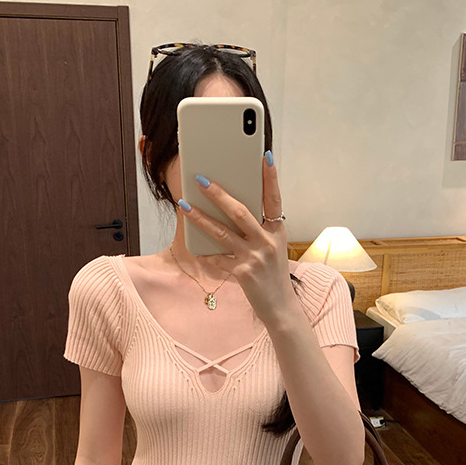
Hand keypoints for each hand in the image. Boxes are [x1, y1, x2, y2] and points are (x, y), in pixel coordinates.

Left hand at [180, 153, 296, 325]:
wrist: (281, 308)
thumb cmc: (273, 274)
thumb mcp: (272, 248)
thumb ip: (258, 230)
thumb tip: (231, 209)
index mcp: (277, 231)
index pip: (274, 198)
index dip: (270, 177)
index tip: (264, 156)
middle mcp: (268, 241)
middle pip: (240, 212)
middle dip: (218, 194)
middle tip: (200, 179)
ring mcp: (255, 257)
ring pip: (223, 232)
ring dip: (200, 217)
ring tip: (184, 205)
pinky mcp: (243, 273)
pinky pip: (218, 257)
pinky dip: (206, 252)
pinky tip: (193, 246)